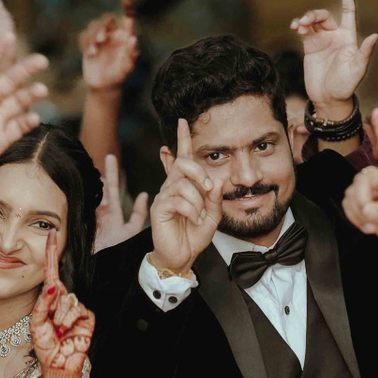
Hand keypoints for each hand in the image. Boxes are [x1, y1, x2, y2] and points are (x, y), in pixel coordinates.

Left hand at [31, 234, 94, 377]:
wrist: (58, 364)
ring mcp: (77, 307)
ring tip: (58, 331)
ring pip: (68, 298)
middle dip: (51, 307)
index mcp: (50, 298)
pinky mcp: (88, 315)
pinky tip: (67, 331)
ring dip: (59, 317)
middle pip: (58, 287)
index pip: (52, 272)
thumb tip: (53, 285)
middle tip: (50, 325)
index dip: (51, 253)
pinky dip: (69, 320)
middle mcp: (64, 299)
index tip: (51, 234)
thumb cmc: (44, 345)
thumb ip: (42, 303)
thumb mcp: (36, 323)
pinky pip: (77, 308)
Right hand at [81, 0, 139, 92]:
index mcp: (124, 36)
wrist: (103, 87)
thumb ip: (130, 54)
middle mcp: (113, 35)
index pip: (128, 18)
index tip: (125, 1)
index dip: (128, 8)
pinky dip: (85, 43)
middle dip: (102, 27)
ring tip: (94, 52)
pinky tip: (90, 54)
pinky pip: (84, 35)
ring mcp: (100, 39)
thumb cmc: (118, 77)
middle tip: (101, 41)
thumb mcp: (126, 68)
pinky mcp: (88, 44)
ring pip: (93, 26)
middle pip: (106, 19)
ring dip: (92, 36)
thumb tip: (133, 38)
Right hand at [93, 153, 149, 250]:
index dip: (113, 175)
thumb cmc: (120, 254)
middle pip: (103, 188)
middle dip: (105, 172)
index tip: (112, 158)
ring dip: (96, 179)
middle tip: (108, 154)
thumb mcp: (130, 233)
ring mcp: (91, 216)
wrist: (105, 268)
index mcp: (112, 216)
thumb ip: (138, 215)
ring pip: (95, 193)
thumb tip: (144, 194)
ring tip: (100, 161)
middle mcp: (100, 214)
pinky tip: (87, 180)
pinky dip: (86, 193)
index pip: (112, 191)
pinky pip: (86, 204)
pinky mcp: (84, 221)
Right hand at [149, 117, 222, 274]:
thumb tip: (218, 180)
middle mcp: (171, 187)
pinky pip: (178, 199)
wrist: (182, 257)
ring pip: (183, 183)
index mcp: (184, 185)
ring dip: (198, 200)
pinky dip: (192, 210)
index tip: (183, 121)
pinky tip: (194, 220)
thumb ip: (215, 198)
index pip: (182, 157)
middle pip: (183, 164)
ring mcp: (164, 197)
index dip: (182, 139)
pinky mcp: (159, 209)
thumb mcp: (213, 215)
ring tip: (200, 215)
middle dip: (199, 172)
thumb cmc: (194, 235)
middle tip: (209, 187)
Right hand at [291, 0, 377, 112]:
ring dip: (305, 19)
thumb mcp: (357, 70)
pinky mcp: (310, 47)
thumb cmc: (346, 86)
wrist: (328, 99)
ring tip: (299, 27)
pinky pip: (304, 31)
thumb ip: (365, 53)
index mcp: (349, 38)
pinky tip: (295, 28)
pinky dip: (299, 26)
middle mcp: (336, 36)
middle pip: (325, 15)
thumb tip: (376, 36)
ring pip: (313, 21)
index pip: (349, 11)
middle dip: (314, 15)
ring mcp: (322, 41)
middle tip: (304, 23)